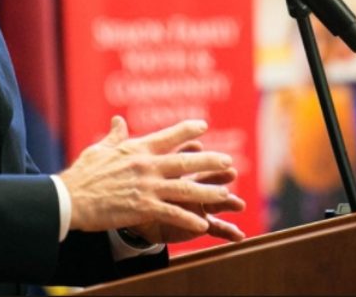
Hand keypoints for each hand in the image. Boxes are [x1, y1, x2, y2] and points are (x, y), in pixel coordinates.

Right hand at [58, 117, 242, 238]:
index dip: (187, 130)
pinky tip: (202, 223)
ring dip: (207, 192)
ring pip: (184, 189)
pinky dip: (188, 218)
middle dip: (209, 162)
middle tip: (228, 161)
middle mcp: (146, 166)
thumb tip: (118, 120)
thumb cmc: (83, 174)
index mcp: (136, 149)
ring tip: (225, 194)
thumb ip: (114, 136)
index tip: (203, 125)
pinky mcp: (143, 208)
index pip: (168, 136)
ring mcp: (146, 187)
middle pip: (185, 163)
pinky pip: (172, 213)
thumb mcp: (99, 150)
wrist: (71, 198)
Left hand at [126, 139, 246, 244]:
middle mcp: (188, 185)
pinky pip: (214, 229)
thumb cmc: (134, 186)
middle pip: (204, 177)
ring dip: (226, 202)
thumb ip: (123, 145)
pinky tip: (238, 235)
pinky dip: (226, 231)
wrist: (133, 217)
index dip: (191, 150)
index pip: (183, 157)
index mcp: (173, 170)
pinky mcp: (196, 224)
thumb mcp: (126, 167)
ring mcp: (195, 204)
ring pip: (214, 202)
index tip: (199, 141)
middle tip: (229, 169)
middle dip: (216, 174)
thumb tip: (117, 120)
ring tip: (238, 203)